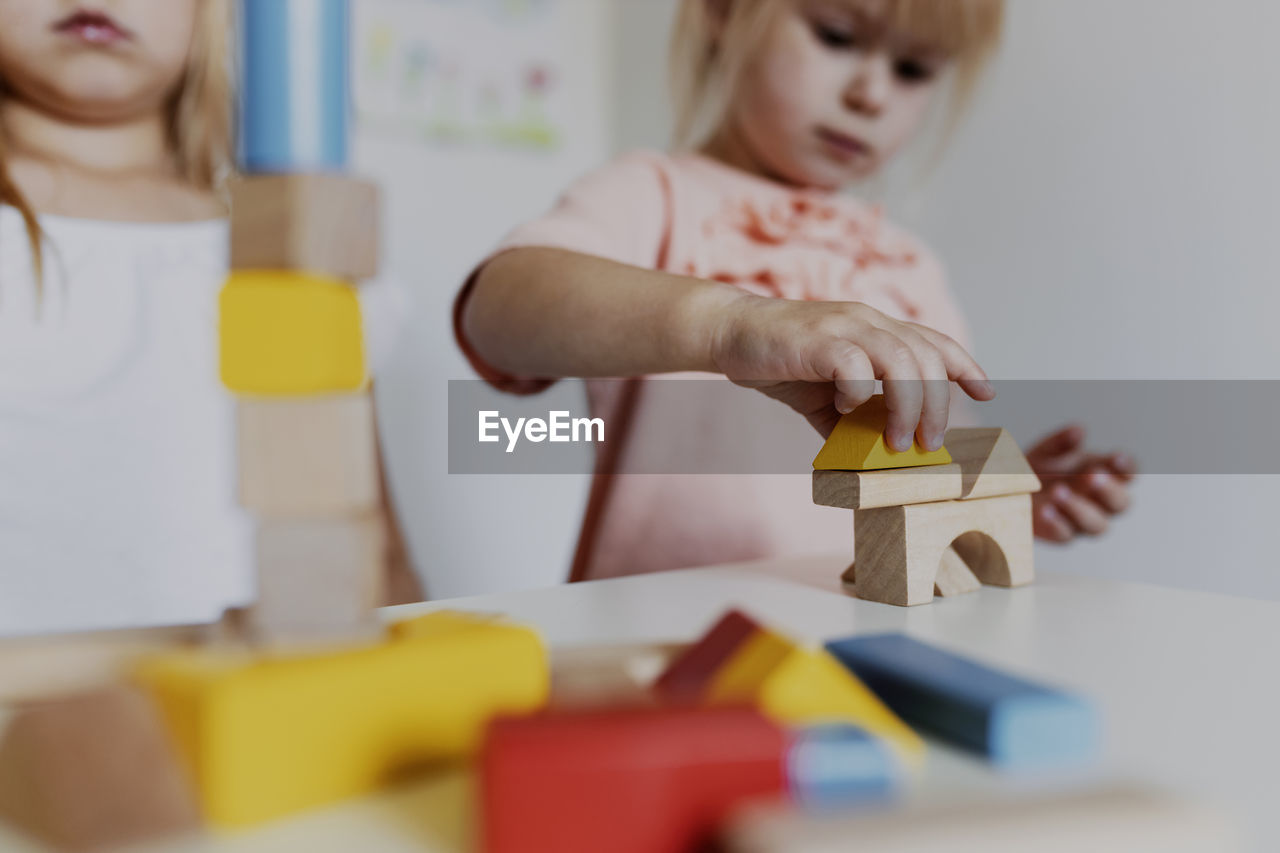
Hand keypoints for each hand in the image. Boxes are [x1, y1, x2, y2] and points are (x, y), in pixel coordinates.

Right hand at [710, 294, 994, 447]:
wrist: (730, 334)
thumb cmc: (780, 360)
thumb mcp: (824, 393)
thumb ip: (852, 417)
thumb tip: (873, 457)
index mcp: (874, 328)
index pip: (932, 341)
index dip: (964, 364)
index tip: (986, 391)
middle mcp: (866, 321)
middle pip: (925, 357)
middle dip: (938, 405)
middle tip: (929, 443)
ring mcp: (843, 328)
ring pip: (901, 361)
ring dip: (908, 406)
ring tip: (900, 441)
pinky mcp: (817, 341)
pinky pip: (855, 365)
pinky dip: (859, 392)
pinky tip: (845, 408)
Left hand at [1026, 424, 1136, 542]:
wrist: (1009, 491)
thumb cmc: (1038, 470)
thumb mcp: (1046, 451)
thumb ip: (1061, 443)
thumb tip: (1078, 431)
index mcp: (1105, 475)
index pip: (1127, 473)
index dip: (1126, 467)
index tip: (1117, 457)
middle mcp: (1101, 501)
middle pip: (1120, 503)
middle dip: (1109, 490)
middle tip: (1092, 476)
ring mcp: (1083, 521)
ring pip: (1097, 525)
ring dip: (1080, 508)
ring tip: (1058, 491)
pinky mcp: (1060, 534)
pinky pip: (1065, 535)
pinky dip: (1057, 523)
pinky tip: (1045, 511)